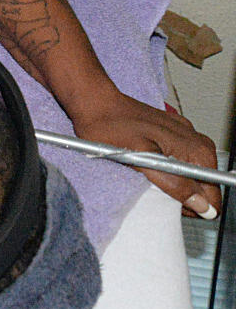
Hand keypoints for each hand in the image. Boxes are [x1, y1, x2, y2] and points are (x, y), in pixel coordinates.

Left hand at [69, 91, 221, 218]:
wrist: (95, 102)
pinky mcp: (172, 131)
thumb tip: (201, 205)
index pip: (212, 190)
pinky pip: (180, 158)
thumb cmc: (109, 126)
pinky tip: (150, 165)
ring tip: (151, 177)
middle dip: (185, 194)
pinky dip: (168, 167)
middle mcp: (195, 140)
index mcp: (194, 148)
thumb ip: (173, 183)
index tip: (173, 205)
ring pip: (192, 171)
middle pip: (205, 182)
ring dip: (176, 181)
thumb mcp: (140, 161)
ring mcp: (184, 134)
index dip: (195, 205)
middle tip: (157, 191)